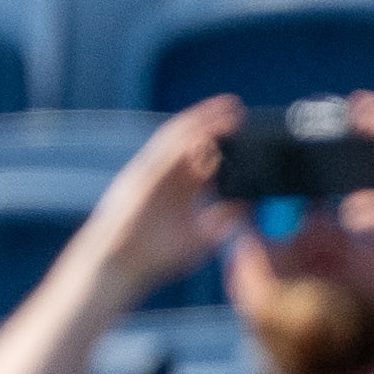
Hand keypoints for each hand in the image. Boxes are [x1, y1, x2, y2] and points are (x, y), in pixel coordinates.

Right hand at [94, 92, 244, 295]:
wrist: (121, 265)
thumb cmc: (156, 256)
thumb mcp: (203, 235)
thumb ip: (225, 218)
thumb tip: (252, 203)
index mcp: (182, 190)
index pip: (208, 160)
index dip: (228, 145)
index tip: (250, 135)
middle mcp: (168, 177)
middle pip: (195, 142)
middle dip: (218, 126)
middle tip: (241, 112)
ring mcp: (154, 172)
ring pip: (181, 138)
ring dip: (205, 120)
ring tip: (230, 108)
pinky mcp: (144, 173)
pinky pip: (166, 148)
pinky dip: (187, 134)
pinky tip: (206, 126)